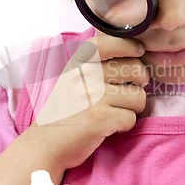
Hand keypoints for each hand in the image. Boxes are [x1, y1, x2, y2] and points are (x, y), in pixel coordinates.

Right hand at [30, 33, 148, 170]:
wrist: (45, 144)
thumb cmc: (66, 110)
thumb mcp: (73, 78)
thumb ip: (96, 63)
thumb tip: (135, 50)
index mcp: (78, 62)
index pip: (111, 41)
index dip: (130, 45)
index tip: (139, 52)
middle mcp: (85, 75)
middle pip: (136, 70)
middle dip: (139, 85)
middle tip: (127, 94)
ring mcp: (93, 96)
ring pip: (139, 97)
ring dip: (132, 109)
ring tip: (115, 113)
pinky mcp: (99, 119)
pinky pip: (131, 118)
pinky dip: (124, 126)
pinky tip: (109, 126)